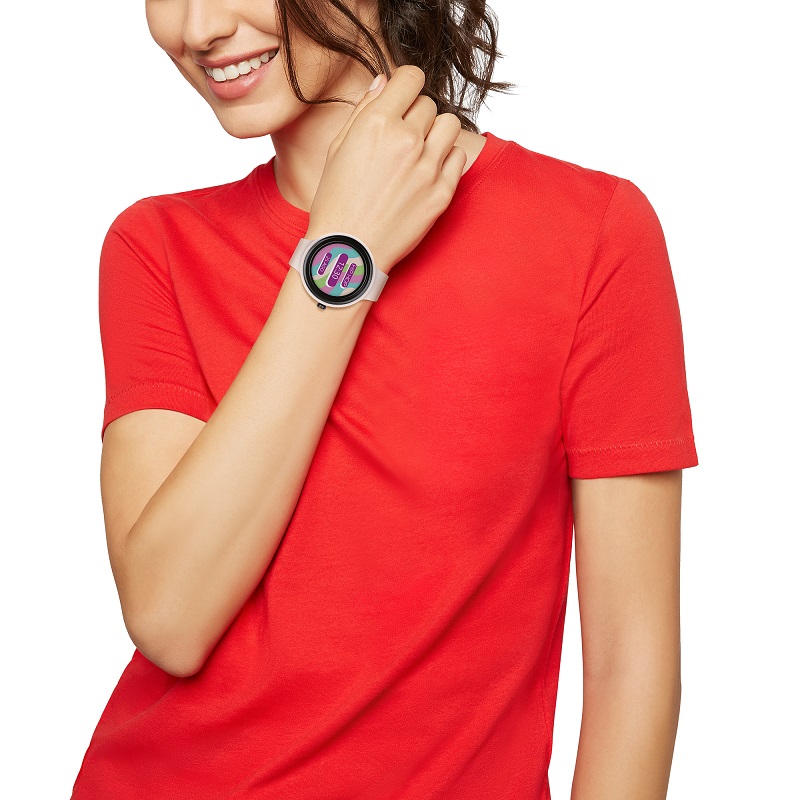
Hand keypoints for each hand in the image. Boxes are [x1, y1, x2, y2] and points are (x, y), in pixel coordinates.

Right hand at [306, 65, 466, 274]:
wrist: (349, 250)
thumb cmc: (337, 201)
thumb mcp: (338, 149)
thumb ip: (363, 111)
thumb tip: (384, 82)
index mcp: (376, 124)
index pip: (411, 77)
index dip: (407, 85)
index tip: (403, 98)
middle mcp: (405, 141)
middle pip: (428, 104)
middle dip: (416, 116)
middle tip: (402, 139)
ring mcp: (427, 168)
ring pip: (449, 125)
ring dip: (436, 133)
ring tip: (420, 152)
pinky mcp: (442, 192)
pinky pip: (459, 157)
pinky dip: (447, 159)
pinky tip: (428, 172)